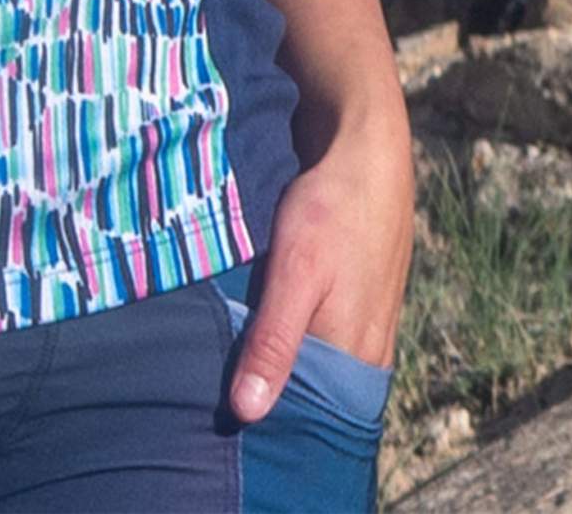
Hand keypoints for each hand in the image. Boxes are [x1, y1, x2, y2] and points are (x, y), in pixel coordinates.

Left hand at [227, 114, 413, 420]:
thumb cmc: (333, 210)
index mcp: (354, 361)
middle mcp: (364, 354)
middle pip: (307, 394)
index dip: (260, 421)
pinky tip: (253, 322)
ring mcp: (363, 326)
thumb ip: (273, 343)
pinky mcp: (354, 299)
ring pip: (309, 363)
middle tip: (204, 390)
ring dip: (271, 360)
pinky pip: (316, 334)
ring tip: (218, 360)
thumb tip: (247, 413)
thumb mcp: (295, 272)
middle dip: (262, 393)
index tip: (212, 422)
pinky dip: (285, 332)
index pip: (304, 419)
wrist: (367, 150)